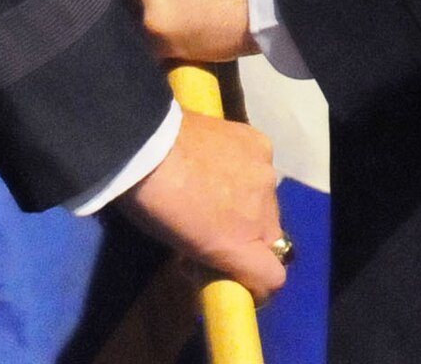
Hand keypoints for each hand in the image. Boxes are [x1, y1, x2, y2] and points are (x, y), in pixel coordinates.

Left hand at [117, 110, 287, 303]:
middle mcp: (263, 216)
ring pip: (268, 200)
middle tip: (216, 219)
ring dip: (250, 199)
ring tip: (217, 182)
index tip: (231, 264)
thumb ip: (215, 255)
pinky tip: (224, 156)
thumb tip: (221, 254)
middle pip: (270, 235)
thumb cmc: (153, 203)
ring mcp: (266, 177)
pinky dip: (248, 166)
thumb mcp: (183, 246)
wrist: (147, 142)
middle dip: (249, 233)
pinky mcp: (263, 144)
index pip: (273, 277)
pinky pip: (262, 165)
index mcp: (240, 248)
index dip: (254, 275)